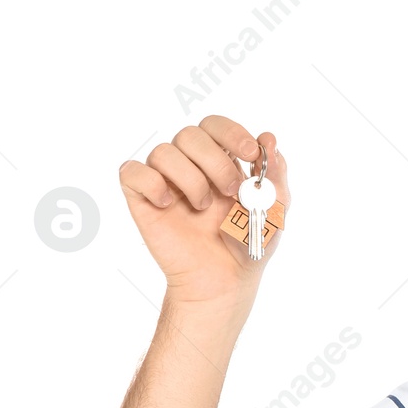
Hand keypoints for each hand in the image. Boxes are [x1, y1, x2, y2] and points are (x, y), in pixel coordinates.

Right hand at [117, 116, 292, 311]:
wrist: (225, 280)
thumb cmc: (248, 245)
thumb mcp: (274, 209)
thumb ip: (275, 174)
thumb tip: (269, 137)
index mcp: (220, 161)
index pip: (215, 126)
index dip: (231, 132)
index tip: (250, 154)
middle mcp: (189, 166)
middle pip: (190, 134)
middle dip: (215, 160)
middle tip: (231, 191)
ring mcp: (164, 181)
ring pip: (163, 152)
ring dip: (190, 178)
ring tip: (203, 207)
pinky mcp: (142, 200)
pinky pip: (132, 172)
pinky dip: (151, 183)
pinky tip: (168, 204)